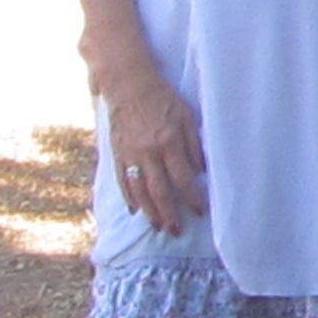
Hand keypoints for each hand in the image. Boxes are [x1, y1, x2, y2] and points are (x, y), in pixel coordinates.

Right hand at [103, 72, 206, 236]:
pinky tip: (137, 210)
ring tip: (158, 226)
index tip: (201, 212)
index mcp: (169, 142)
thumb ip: (194, 144)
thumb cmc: (164, 99)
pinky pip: (123, 182)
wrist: (129, 86)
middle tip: (177, 231)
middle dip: (170, 214)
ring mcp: (130, 155)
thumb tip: (200, 171)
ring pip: (139, 191)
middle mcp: (148, 152)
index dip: (192, 198)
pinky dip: (130, 198)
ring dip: (150, 212)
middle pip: (159, 191)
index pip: (183, 179)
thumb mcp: (187, 116)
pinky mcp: (117, 154)